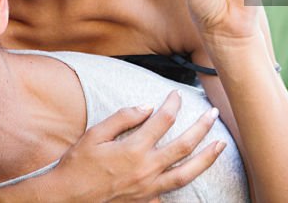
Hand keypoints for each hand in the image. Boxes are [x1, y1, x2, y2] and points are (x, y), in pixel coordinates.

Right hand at [52, 91, 225, 202]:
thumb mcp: (94, 135)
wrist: (67, 199)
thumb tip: (146, 107)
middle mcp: (146, 169)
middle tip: (214, 113)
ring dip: (206, 158)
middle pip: (183, 145)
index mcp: (134, 149)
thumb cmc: (77, 166)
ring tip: (220, 145)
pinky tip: (191, 176)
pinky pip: (169, 195)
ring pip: (187, 173)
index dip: (172, 104)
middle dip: (202, 127)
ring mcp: (149, 189)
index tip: (177, 94)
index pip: (163, 120)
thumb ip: (122, 118)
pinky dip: (182, 185)